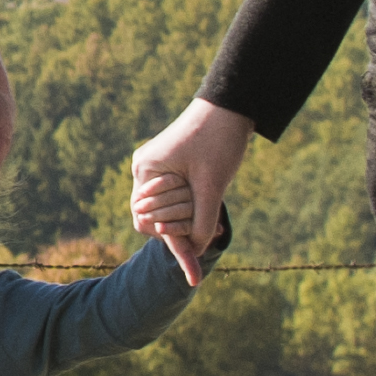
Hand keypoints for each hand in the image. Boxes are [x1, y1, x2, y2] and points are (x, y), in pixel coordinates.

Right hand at [130, 100, 252, 275]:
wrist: (230, 107)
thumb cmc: (218, 141)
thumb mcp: (212, 186)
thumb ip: (202, 221)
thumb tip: (198, 250)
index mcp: (146, 170)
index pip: (146, 220)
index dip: (171, 241)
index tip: (193, 269)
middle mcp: (145, 168)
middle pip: (153, 217)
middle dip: (181, 228)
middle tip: (220, 232)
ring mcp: (156, 166)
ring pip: (166, 207)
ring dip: (188, 217)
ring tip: (221, 223)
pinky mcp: (170, 164)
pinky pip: (174, 195)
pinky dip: (192, 206)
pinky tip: (212, 213)